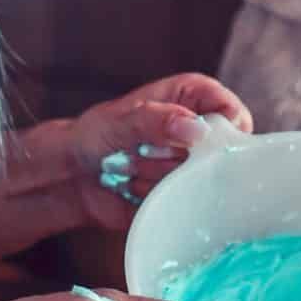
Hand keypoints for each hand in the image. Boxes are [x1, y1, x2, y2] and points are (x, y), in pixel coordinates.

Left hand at [60, 73, 254, 232]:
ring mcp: (190, 164)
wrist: (72, 178)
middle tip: (146, 152)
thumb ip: (157, 120)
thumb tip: (196, 129)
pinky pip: (186, 202)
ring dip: (160, 178)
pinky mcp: (181, 193)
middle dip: (180, 158)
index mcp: (190, 98)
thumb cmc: (93, 136)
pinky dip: (157, 198)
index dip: (227, 124)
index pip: (229, 108)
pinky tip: (133, 188)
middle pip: (219, 150)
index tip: (209, 139)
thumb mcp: (121, 121)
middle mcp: (196, 131)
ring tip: (131, 168)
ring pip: (200, 179)